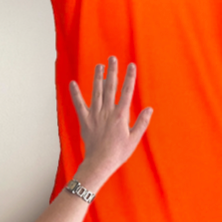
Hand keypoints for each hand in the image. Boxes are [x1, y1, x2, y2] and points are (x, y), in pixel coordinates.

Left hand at [70, 57, 152, 187]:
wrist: (100, 162)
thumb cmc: (118, 153)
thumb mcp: (134, 139)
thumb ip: (142, 122)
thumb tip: (149, 109)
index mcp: (121, 115)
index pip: (127, 91)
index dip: (130, 77)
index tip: (131, 65)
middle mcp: (107, 112)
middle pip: (111, 87)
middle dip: (112, 71)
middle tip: (112, 58)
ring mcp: (95, 115)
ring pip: (96, 92)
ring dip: (98, 77)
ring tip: (99, 66)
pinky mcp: (85, 120)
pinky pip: (79, 105)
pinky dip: (75, 94)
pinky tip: (72, 83)